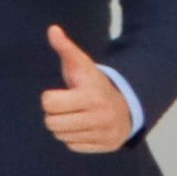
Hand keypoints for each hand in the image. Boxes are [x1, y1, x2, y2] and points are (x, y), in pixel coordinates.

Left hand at [39, 23, 135, 154]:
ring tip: (75, 115)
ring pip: (61, 136)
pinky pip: (73, 146)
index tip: (61, 93)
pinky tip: (84, 126)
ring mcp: (105, 133)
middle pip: (52, 123)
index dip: (49, 98)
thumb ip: (66, 48)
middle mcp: (100, 116)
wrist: (128, 104)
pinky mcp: (107, 145)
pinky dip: (74, 137)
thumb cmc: (93, 83)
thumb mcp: (81, 65)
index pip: (48, 103)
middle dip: (54, 114)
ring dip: (63, 126)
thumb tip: (52, 29)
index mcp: (91, 96)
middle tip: (66, 106)